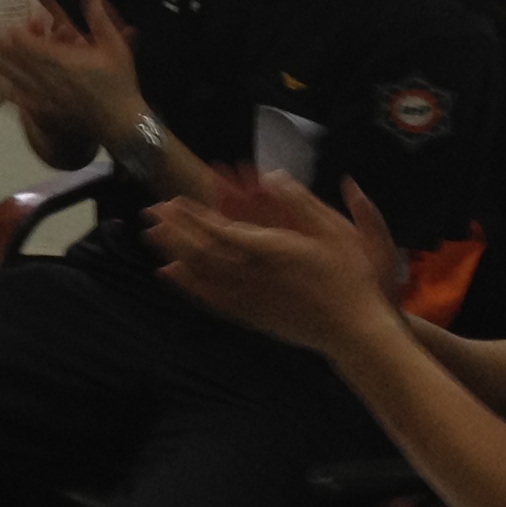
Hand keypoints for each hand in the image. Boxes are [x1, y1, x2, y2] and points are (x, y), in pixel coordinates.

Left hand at [0, 0, 140, 145]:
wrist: (121, 125)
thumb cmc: (119, 84)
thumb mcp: (115, 48)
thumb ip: (99, 18)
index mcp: (67, 65)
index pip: (34, 49)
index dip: (17, 37)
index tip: (4, 24)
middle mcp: (49, 82)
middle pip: (14, 60)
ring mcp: (42, 98)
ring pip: (8, 77)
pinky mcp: (39, 112)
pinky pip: (12, 95)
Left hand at [144, 174, 395, 352]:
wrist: (355, 331)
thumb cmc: (350, 279)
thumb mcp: (335, 231)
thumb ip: (301, 202)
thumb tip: (273, 175)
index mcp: (271, 251)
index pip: (221, 230)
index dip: (194, 216)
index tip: (173, 202)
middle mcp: (253, 276)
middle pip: (201, 250)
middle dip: (174, 230)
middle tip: (150, 213)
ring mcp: (250, 298)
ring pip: (200, 273)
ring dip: (174, 252)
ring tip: (152, 237)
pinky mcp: (252, 316)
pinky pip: (210, 298)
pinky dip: (188, 284)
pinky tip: (172, 274)